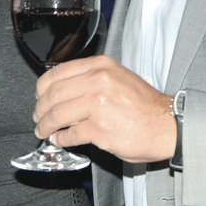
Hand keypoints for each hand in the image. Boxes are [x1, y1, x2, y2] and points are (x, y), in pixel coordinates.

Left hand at [33, 55, 176, 163]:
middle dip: (40, 109)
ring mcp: (98, 104)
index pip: (57, 73)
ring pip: (57, 114)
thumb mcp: (118, 77)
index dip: (42, 88)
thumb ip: (91, 78)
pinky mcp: (99, 129)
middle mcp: (98, 81)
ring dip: (46, 125)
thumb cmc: (144, 105)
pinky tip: (61, 139)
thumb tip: (64, 90)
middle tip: (38, 118)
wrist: (167, 124)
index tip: (39, 97)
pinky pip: (69, 134)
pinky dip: (61, 138)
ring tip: (44, 131)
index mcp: (101, 66)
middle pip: (53, 94)